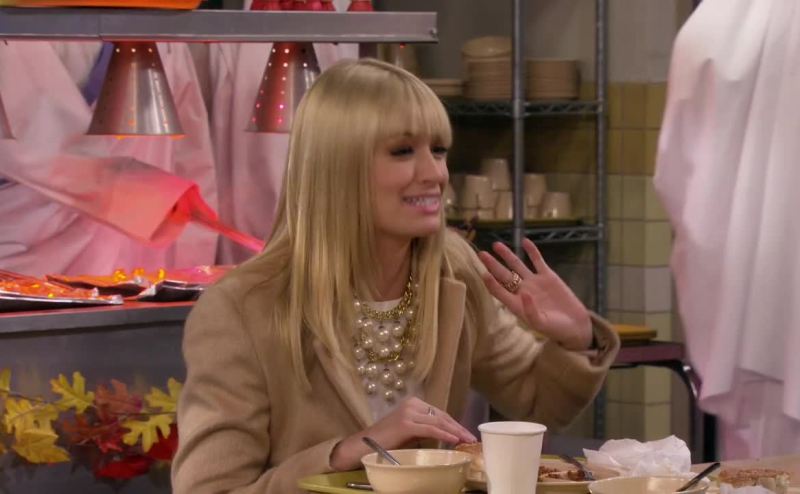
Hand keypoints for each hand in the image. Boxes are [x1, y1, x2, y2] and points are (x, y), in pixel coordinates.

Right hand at [330, 397, 476, 470]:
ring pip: (439, 421)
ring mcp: (409, 412)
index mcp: (414, 404)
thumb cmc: (387, 441)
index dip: (454, 424)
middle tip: (472, 438)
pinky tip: (455, 440)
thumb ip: (425, 429)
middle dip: (458, 427)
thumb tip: (447, 435)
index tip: (466, 433)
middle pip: (442, 416)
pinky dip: (444, 434)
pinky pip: (431, 429)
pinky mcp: (406, 423)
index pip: (440, 413)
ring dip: (456, 432)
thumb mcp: (411, 431)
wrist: (365, 444)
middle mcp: (412, 404)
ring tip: (467, 440)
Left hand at [478, 238, 591, 350]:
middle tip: (481, 254)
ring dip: (507, 255)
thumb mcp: (542, 324)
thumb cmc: (556, 329)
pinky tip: (524, 241)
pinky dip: (531, 251)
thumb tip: (524, 294)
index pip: (499, 291)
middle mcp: (522, 291)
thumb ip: (531, 311)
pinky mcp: (548, 276)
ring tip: (496, 244)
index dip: (491, 283)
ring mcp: (534, 282)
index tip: (483, 273)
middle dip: (492, 265)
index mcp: (516, 304)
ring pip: (517, 265)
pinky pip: (538, 261)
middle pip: (503, 275)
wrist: (575, 325)